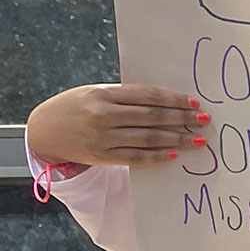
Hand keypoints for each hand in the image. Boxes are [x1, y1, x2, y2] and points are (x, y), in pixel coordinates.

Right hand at [26, 83, 202, 167]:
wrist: (44, 130)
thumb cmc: (75, 107)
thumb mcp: (95, 93)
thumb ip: (124, 97)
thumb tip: (164, 101)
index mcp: (103, 95)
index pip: (146, 96)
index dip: (172, 100)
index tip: (193, 102)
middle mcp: (104, 116)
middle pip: (151, 117)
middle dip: (181, 118)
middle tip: (204, 120)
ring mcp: (103, 138)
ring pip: (148, 138)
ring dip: (176, 139)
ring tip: (197, 139)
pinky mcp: (102, 156)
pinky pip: (136, 158)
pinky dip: (157, 156)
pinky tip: (175, 154)